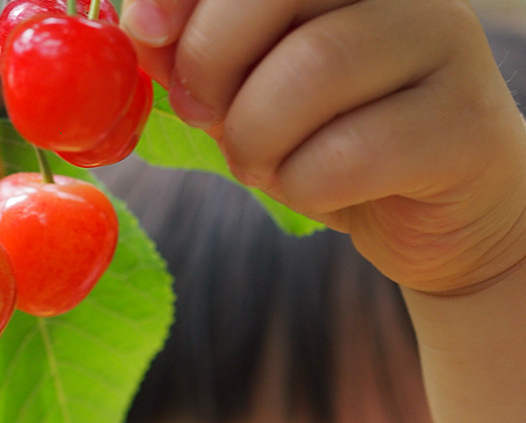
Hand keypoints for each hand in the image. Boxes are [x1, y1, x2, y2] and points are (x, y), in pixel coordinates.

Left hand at [121, 0, 525, 293]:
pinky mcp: (464, 126)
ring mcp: (445, 47)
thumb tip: (140, 27)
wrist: (431, 214)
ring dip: (257, 138)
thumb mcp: (249, 92)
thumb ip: (200, 55)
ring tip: (261, 163)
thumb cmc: (331, 141)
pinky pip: (350, 153)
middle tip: (206, 113)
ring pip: (313, 70)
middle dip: (213, 65)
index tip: (145, 32)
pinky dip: (303, 185)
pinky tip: (316, 188)